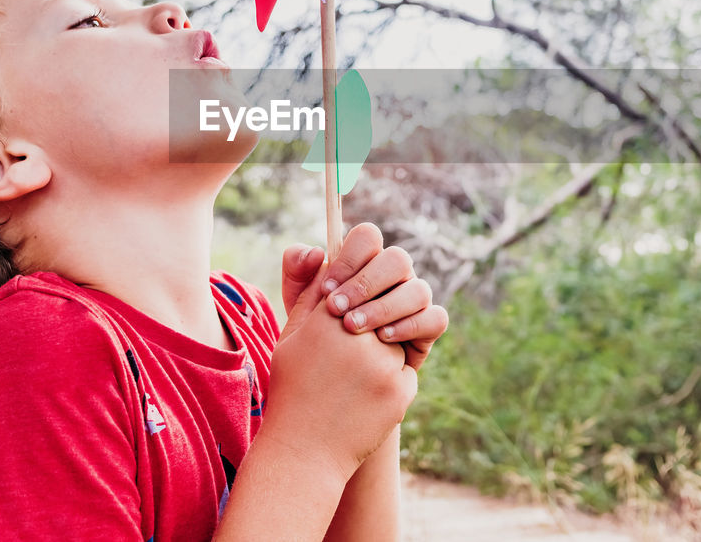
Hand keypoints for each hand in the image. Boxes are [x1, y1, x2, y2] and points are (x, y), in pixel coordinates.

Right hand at [263, 258, 414, 481]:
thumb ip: (309, 290)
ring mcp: (381, 360)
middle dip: (389, 298)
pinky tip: (364, 397)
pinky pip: (408, 366)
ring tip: (363, 363)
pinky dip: (392, 377)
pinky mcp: (399, 388)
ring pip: (407, 326)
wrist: (303, 452)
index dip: (363, 262)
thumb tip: (324, 252)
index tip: (348, 292)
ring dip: (391, 339)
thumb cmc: (293, 387)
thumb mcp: (292, 334)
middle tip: (364, 325)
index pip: (363, 247)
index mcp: (324, 311)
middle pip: (399, 280)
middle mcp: (354, 330)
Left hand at [281, 224, 448, 371]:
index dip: (349, 258)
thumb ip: (297, 271)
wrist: (332, 381)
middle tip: (336, 309)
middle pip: (398, 259)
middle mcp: (394, 277)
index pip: (368, 237)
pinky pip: (435, 318)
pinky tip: (383, 339)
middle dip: (365, 284)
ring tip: (353, 328)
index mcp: (365, 262)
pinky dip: (410, 325)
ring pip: (418, 289)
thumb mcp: (300, 304)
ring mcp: (414, 301)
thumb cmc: (317, 336)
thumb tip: (317, 252)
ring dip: (383, 307)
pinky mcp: (428, 329)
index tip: (326, 288)